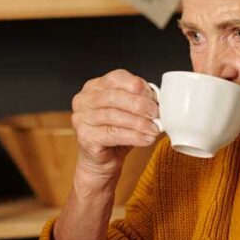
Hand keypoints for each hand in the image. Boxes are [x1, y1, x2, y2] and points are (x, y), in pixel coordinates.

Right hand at [70, 69, 159, 189]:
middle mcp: (83, 100)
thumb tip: (158, 100)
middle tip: (156, 113)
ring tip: (154, 129)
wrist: (102, 162)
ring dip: (139, 122)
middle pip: (114, 96)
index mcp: (94, 87)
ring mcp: (81, 118)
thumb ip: (138, 101)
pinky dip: (134, 136)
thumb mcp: (128, 112)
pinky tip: (146, 139)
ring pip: (114, 115)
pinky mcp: (84, 137)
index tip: (154, 97)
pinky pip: (113, 134)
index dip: (137, 85)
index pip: (116, 78)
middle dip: (139, 104)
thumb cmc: (117, 134)